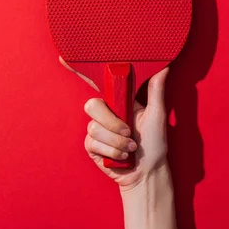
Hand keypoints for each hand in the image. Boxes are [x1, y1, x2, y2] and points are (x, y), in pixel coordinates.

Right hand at [59, 57, 169, 189]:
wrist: (147, 171)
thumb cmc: (154, 142)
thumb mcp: (157, 114)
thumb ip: (156, 90)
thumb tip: (164, 67)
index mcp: (119, 100)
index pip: (97, 82)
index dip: (79, 70)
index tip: (63, 57)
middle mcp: (106, 112)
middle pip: (92, 105)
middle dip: (112, 122)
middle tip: (129, 132)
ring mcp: (97, 129)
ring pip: (94, 128)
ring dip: (117, 141)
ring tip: (130, 148)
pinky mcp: (91, 145)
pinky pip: (94, 143)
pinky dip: (112, 151)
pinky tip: (121, 156)